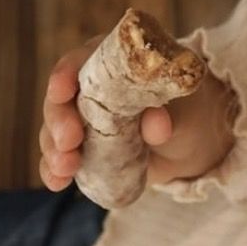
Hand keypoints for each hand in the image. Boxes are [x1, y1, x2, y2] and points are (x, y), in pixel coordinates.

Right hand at [39, 36, 237, 191]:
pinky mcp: (83, 151)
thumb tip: (157, 125)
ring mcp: (83, 123)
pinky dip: (55, 171)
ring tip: (64, 169)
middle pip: (61, 100)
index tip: (61, 91)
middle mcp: (88, 90)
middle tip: (68, 142)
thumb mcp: (183, 107)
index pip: (80, 62)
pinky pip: (62, 159)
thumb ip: (168, 112)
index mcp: (110, 63)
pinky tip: (56, 183)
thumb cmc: (187, 110)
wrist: (192, 142)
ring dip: (54, 151)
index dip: (65, 75)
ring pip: (55, 132)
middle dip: (59, 121)